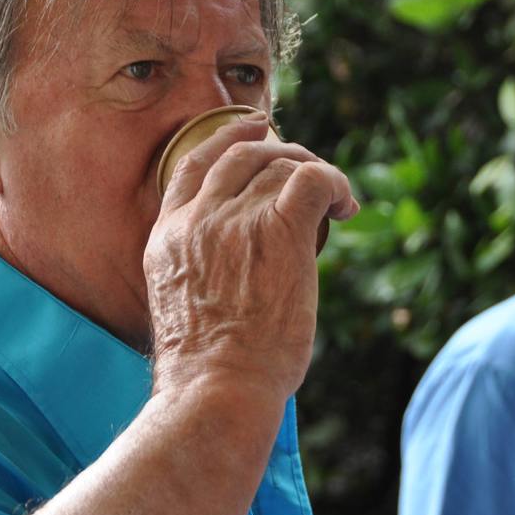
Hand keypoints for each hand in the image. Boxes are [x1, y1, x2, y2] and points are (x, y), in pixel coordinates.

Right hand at [144, 113, 356, 401]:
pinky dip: (334, 181)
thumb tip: (233, 271)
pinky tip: (345, 205)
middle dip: (280, 150)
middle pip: (242, 156)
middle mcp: (200, 219)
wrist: (216, 386)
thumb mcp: (178, 304)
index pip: (194, 165)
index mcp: (169, 236)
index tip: (253, 128)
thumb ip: (198, 271)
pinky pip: (313, 180)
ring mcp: (238, 220)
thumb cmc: (205, 369)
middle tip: (308, 165)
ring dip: (314, 172)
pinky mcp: (281, 229)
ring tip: (337, 200)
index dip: (227, 138)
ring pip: (282, 166)